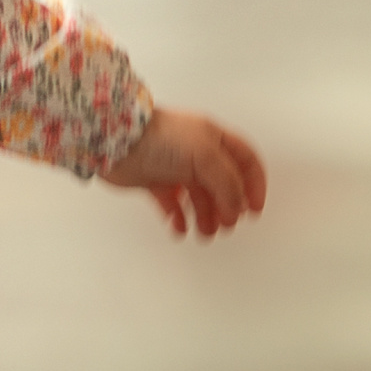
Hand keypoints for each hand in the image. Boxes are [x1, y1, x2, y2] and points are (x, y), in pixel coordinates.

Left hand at [101, 106, 265, 240]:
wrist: (116, 141)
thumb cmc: (159, 138)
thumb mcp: (205, 156)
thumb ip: (227, 183)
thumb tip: (236, 207)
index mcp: (213, 139)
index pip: (245, 161)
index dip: (255, 185)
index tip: (254, 210)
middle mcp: (196, 152)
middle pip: (223, 185)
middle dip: (228, 207)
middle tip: (226, 224)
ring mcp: (175, 167)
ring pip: (199, 198)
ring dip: (205, 217)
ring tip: (203, 232)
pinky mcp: (154, 181)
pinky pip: (172, 205)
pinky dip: (178, 219)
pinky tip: (179, 228)